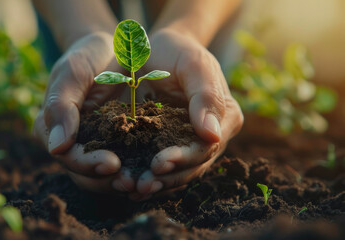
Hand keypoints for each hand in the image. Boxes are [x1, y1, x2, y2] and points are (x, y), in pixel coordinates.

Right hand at [33, 32, 133, 193]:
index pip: (66, 155)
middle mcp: (71, 143)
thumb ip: (61, 105)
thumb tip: (57, 148)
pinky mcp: (119, 145)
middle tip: (132, 181)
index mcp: (51, 128)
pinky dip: (138, 171)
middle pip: (84, 173)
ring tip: (145, 183)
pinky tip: (154, 173)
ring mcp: (95, 146)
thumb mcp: (73, 72)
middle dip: (107, 180)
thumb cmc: (89, 56)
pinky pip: (126, 164)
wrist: (116, 51)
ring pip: (104, 176)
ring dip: (123, 181)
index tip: (112, 163)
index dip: (86, 164)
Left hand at [130, 29, 243, 199]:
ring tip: (131, 191)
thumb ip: (206, 96)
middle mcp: (213, 135)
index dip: (183, 159)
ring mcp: (193, 142)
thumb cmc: (178, 51)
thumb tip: (212, 136)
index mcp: (225, 116)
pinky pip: (165, 167)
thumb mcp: (193, 64)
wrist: (160, 49)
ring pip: (179, 172)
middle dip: (167, 178)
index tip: (158, 164)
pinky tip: (129, 186)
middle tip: (140, 186)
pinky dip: (150, 178)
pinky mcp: (173, 144)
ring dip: (157, 184)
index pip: (206, 146)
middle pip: (193, 166)